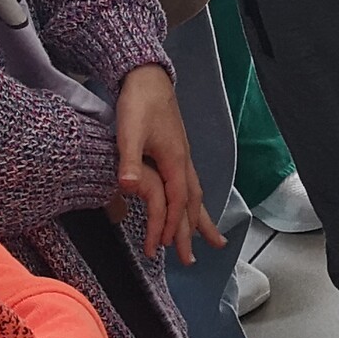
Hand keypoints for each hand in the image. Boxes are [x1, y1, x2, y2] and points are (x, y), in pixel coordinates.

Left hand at [113, 64, 223, 263]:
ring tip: (211, 240)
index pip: (176, 202)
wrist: (148, 77)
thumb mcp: (129, 132)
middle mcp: (184, 162)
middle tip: (192, 260)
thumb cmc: (138, 103)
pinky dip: (194, 202)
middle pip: (192, 205)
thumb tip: (127, 187)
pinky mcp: (177, 152)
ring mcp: (183, 157)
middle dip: (191, 234)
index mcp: (175, 161)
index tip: (161, 249)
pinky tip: (193, 205)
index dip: (169, 227)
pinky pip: (190, 185)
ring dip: (200, 220)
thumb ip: (129, 161)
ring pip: (196, 196)